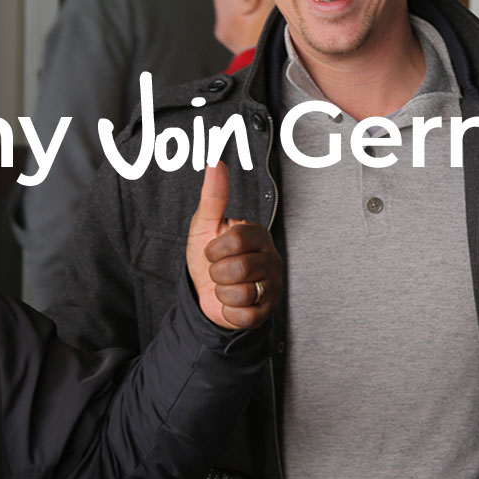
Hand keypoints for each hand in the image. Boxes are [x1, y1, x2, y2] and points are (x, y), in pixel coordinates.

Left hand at [186, 161, 279, 329]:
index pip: (236, 240)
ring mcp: (272, 285)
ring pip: (241, 294)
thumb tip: (215, 164)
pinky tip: (233, 302)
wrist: (207, 294)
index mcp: (257, 235)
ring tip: (226, 286)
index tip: (214, 251)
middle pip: (238, 268)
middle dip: (217, 273)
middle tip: (219, 271)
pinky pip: (244, 314)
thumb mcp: (206, 226)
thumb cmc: (209, 259)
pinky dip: (230, 311)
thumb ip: (213, 196)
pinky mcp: (268, 310)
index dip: (215, 250)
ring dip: (223, 293)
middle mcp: (270, 258)